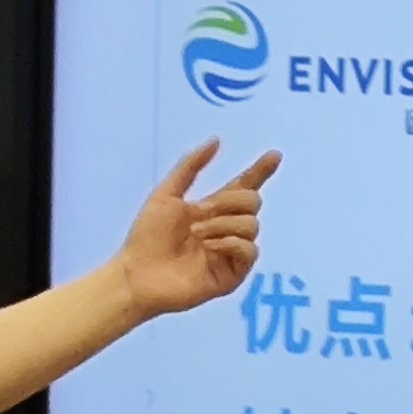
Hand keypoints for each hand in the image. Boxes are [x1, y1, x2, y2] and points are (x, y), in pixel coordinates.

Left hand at [116, 142, 276, 321]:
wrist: (138, 273)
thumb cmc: (146, 237)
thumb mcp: (165, 194)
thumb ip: (190, 166)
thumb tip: (216, 139)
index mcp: (212, 209)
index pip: (242, 186)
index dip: (259, 171)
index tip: (274, 155)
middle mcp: (225, 228)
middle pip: (252, 201)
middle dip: (227, 202)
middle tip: (199, 214)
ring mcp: (230, 252)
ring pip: (252, 224)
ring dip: (222, 225)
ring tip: (197, 236)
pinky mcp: (233, 274)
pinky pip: (250, 250)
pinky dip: (230, 244)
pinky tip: (209, 249)